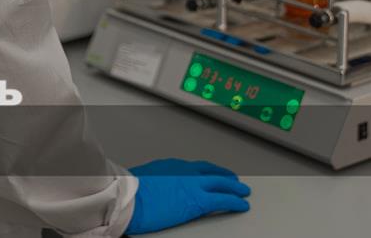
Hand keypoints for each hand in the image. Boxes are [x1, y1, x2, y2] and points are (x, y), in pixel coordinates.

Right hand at [124, 158, 250, 234]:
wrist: (127, 197)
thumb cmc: (128, 191)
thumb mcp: (141, 180)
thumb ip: (155, 182)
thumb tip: (153, 189)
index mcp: (170, 166)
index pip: (195, 167)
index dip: (207, 171)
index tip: (212, 174)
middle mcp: (184, 171)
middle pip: (211, 172)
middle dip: (224, 176)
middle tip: (234, 180)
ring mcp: (193, 185)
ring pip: (221, 183)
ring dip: (234, 187)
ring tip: (242, 191)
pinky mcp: (199, 201)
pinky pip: (223, 200)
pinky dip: (235, 201)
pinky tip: (241, 204)